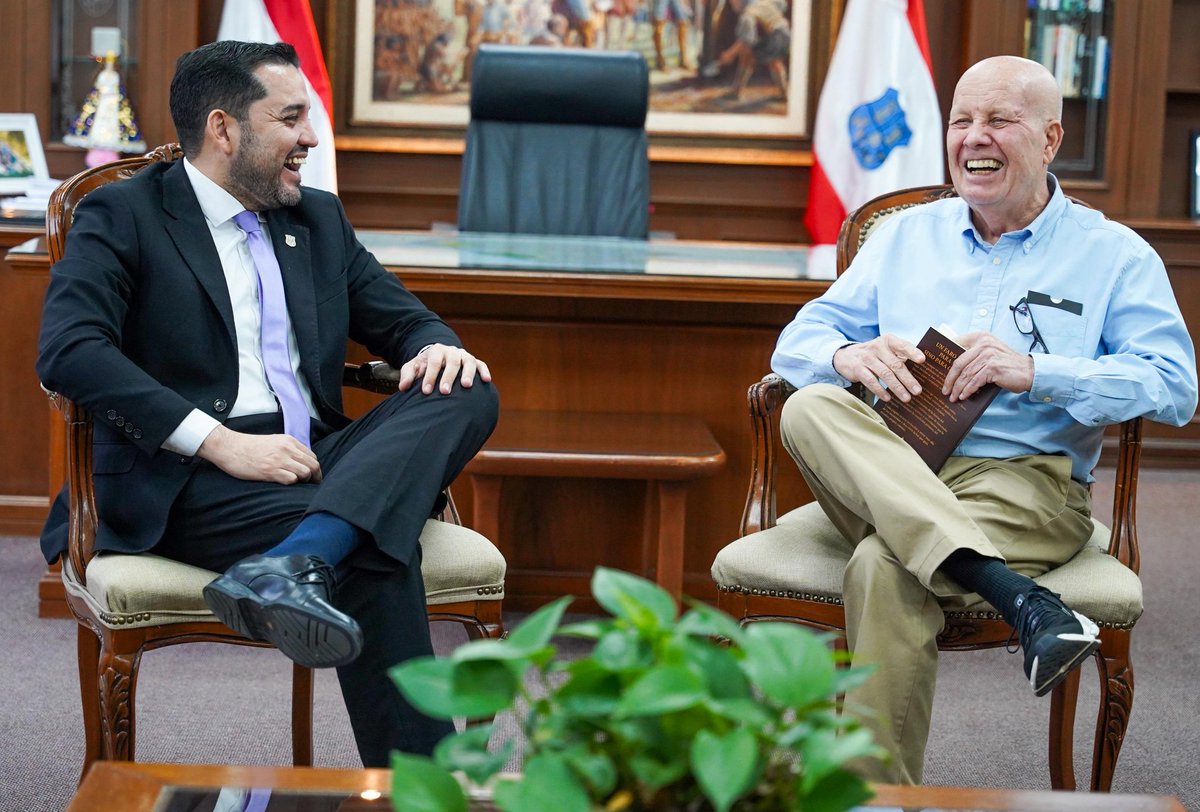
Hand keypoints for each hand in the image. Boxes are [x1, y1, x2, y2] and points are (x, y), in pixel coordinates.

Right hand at [196, 425, 321, 483]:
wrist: (229, 447)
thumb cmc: (249, 446)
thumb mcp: (273, 441)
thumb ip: (288, 449)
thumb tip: (300, 462)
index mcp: (289, 441)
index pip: (312, 456)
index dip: (314, 468)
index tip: (312, 476)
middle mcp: (287, 449)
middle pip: (313, 465)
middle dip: (315, 477)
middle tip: (311, 485)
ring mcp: (279, 460)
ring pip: (306, 472)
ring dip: (304, 481)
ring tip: (297, 484)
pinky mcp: (270, 471)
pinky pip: (292, 480)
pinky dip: (292, 484)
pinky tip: (284, 483)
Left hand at [397, 343, 492, 394]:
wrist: (438, 358)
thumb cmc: (425, 366)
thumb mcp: (413, 367)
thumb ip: (408, 375)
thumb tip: (403, 387)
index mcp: (436, 350)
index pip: (434, 362)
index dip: (430, 376)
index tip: (426, 391)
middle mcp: (452, 351)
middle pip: (452, 362)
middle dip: (448, 377)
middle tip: (444, 391)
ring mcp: (464, 355)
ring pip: (469, 361)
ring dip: (468, 373)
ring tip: (466, 386)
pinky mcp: (474, 362)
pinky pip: (481, 364)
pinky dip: (484, 371)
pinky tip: (486, 380)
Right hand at [833, 334, 925, 401]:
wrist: (847, 356)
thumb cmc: (874, 355)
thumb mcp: (886, 349)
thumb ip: (901, 356)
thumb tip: (921, 371)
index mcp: (888, 340)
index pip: (902, 345)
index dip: (912, 352)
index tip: (922, 360)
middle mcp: (877, 347)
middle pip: (895, 364)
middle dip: (908, 379)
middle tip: (917, 391)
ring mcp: (867, 358)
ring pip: (885, 374)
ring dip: (897, 387)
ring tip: (906, 398)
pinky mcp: (858, 369)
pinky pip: (871, 381)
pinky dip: (880, 390)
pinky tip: (888, 398)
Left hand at [944, 331, 1034, 400]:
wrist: (1029, 371)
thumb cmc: (1007, 364)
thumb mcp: (990, 352)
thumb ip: (974, 354)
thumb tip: (953, 368)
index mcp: (980, 337)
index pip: (956, 344)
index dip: (945, 357)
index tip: (937, 368)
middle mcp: (983, 343)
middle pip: (958, 363)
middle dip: (949, 379)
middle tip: (945, 390)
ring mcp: (988, 355)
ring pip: (965, 374)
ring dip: (957, 388)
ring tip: (953, 397)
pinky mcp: (992, 368)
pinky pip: (974, 381)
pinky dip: (967, 390)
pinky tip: (963, 396)